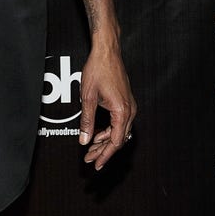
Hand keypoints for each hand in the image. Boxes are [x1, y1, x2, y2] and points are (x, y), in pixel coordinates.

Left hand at [78, 42, 135, 169]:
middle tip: (90, 159)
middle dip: (103, 151)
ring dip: (105, 141)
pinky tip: (98, 134)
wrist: (107, 51)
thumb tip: (84, 140)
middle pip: (118, 139)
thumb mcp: (88, 98)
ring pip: (119, 131)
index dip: (105, 155)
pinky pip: (120, 122)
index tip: (96, 164)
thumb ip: (87, 121)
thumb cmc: (98, 70)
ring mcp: (129, 106)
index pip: (115, 142)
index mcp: (122, 111)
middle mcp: (129, 110)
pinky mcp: (126, 101)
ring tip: (91, 148)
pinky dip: (109, 130)